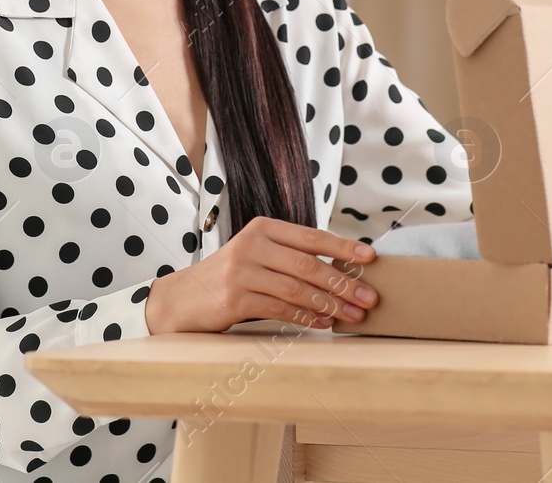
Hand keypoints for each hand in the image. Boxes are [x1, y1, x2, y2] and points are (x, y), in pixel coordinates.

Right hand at [143, 216, 378, 333]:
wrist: (181, 299)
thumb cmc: (228, 278)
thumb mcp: (257, 256)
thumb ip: (290, 258)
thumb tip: (342, 272)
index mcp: (263, 227)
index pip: (312, 236)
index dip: (344, 247)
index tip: (371, 258)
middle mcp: (252, 244)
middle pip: (308, 264)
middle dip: (344, 283)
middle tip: (369, 298)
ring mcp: (242, 271)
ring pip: (297, 288)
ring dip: (330, 305)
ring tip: (353, 316)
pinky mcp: (235, 298)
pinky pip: (280, 308)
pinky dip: (306, 317)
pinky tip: (324, 324)